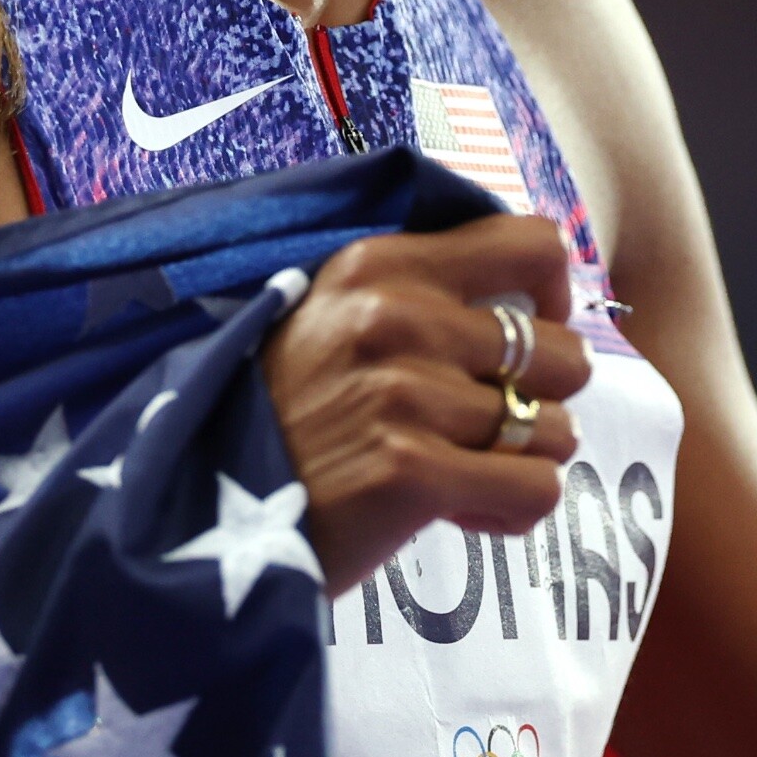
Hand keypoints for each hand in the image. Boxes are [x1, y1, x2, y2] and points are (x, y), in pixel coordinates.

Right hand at [261, 218, 596, 584]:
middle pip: (561, 353)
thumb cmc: (276, 417)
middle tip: (491, 426)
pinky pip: (535, 491)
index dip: (552, 296)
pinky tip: (461, 509)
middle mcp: (397, 317)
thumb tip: (532, 304)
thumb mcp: (326, 319)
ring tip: (465, 472)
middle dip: (543, 399)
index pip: (533, 243)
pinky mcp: (411, 471)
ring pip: (555, 430)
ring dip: (523, 461)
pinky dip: (511, 510)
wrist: (195, 512)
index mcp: (379, 264)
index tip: (530, 333)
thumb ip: (415, 297)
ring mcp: (405, 393)